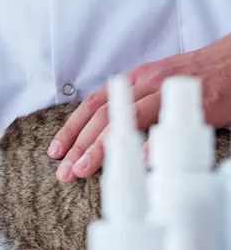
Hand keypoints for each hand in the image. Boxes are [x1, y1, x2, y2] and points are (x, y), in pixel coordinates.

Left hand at [49, 34, 230, 182]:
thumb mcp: (153, 86)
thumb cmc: (193, 76)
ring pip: (126, 119)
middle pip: (102, 115)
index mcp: (132, 82)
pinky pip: (168, 124)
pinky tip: (135, 164)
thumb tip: (102, 136)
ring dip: (102, 147)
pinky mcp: (194, 101)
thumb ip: (130, 106)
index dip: (71, 129)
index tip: (56, 152)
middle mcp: (144, 83)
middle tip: (65, 172)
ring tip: (84, 170)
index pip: (92, 105)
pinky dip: (150, 145)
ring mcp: (167, 91)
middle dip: (79, 146)